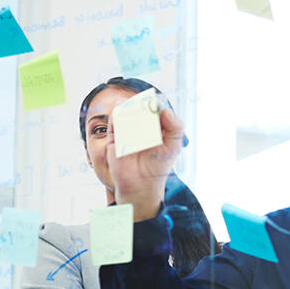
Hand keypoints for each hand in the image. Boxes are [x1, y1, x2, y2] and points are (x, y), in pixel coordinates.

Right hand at [105, 106, 184, 220]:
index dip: (156, 104)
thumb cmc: (158, 166)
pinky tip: (125, 123)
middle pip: (139, 107)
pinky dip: (119, 119)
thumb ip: (176, 128)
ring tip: (136, 115)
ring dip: (130, 110)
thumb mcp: (173, 147)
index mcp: (157, 127)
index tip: (157, 104)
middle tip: (145, 104)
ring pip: (125, 112)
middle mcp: (142, 126)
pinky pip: (114, 123)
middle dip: (142, 104)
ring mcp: (127, 131)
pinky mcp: (114, 137)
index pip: (156, 108)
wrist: (140, 185)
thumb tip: (166, 111)